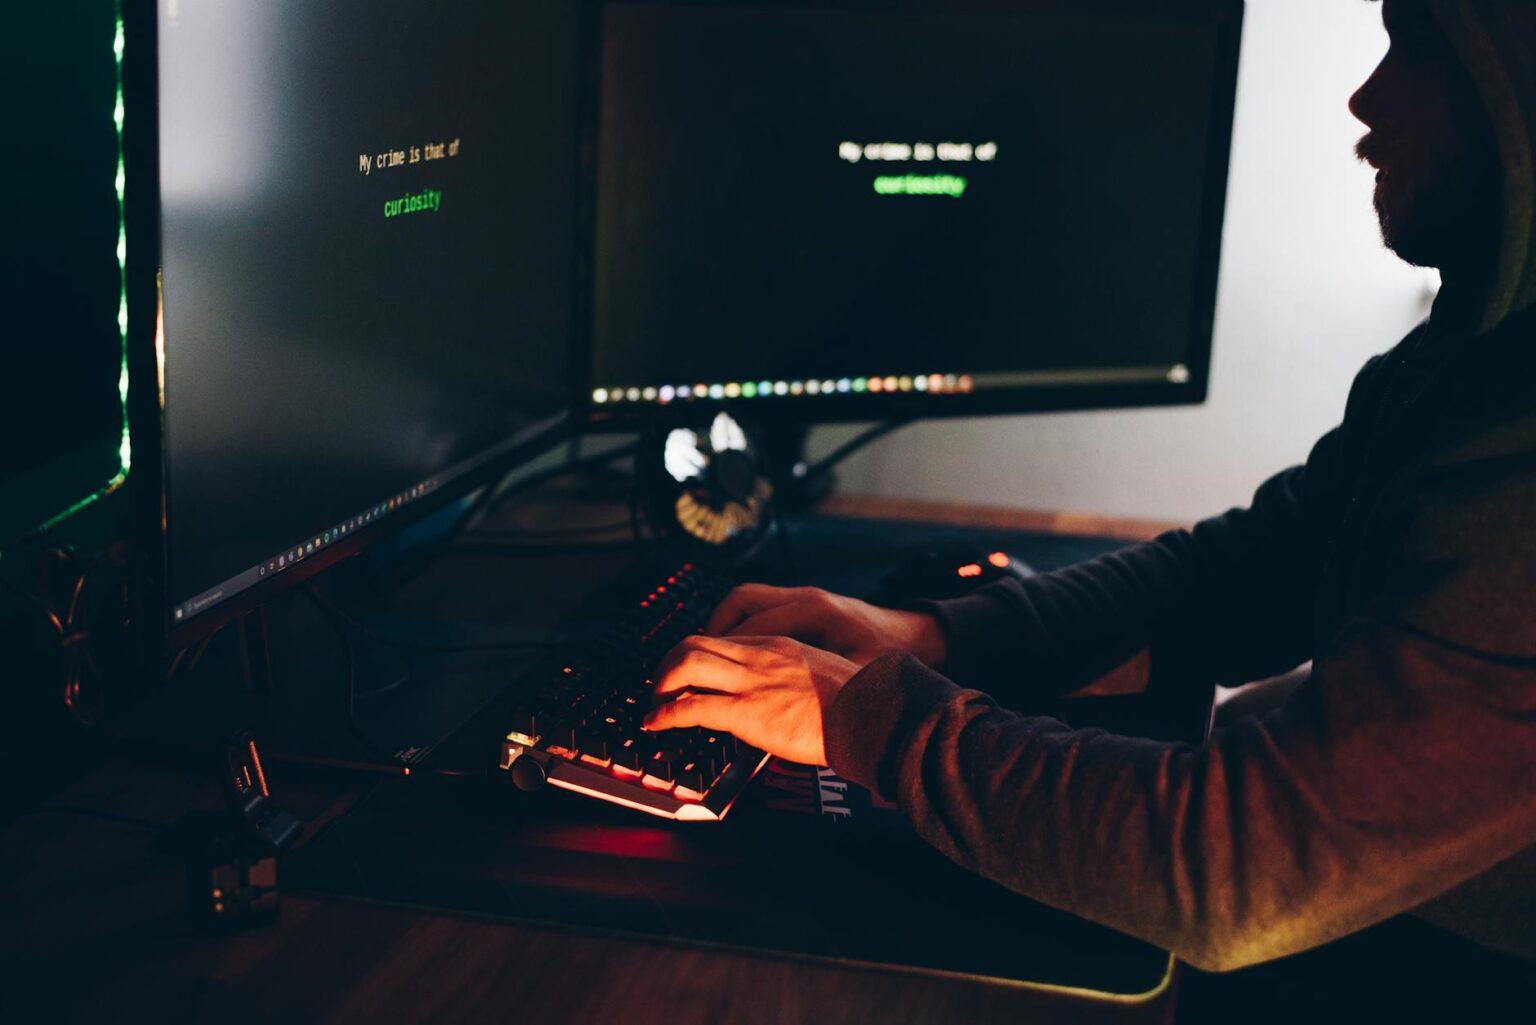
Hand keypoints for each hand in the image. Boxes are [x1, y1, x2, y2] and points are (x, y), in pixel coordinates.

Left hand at [645, 634, 859, 765]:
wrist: (869, 715)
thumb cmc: (856, 705)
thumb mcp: (822, 676)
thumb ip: (796, 678)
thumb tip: (784, 698)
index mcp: (779, 645)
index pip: (723, 639)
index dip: (697, 656)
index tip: (688, 675)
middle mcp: (760, 656)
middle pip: (694, 643)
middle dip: (669, 664)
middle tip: (662, 687)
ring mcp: (751, 681)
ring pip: (686, 664)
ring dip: (662, 684)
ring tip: (656, 704)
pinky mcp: (746, 711)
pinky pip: (692, 707)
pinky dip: (665, 714)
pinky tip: (656, 724)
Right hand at [706, 584, 947, 668]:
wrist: (913, 637)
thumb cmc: (887, 660)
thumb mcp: (855, 680)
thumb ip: (815, 691)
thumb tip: (777, 711)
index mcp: (816, 615)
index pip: (754, 629)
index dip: (723, 656)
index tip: (698, 685)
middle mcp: (804, 600)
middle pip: (740, 604)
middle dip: (708, 637)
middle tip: (684, 671)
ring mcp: (801, 598)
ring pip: (743, 601)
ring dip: (719, 628)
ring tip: (701, 661)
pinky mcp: (802, 604)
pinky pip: (757, 606)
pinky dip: (737, 626)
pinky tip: (730, 654)